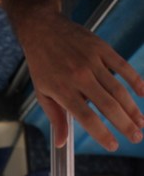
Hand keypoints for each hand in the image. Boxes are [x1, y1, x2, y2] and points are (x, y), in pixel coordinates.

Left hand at [20, 11, 143, 150]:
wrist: (43, 29)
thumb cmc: (42, 64)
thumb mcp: (42, 93)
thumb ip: (56, 118)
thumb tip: (61, 143)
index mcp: (63, 90)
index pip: (87, 117)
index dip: (102, 133)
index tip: (113, 146)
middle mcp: (79, 76)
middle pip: (108, 106)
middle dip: (124, 124)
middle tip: (136, 138)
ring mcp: (92, 61)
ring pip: (118, 89)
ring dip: (132, 108)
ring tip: (141, 123)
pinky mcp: (101, 48)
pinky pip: (123, 67)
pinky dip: (136, 81)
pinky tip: (143, 94)